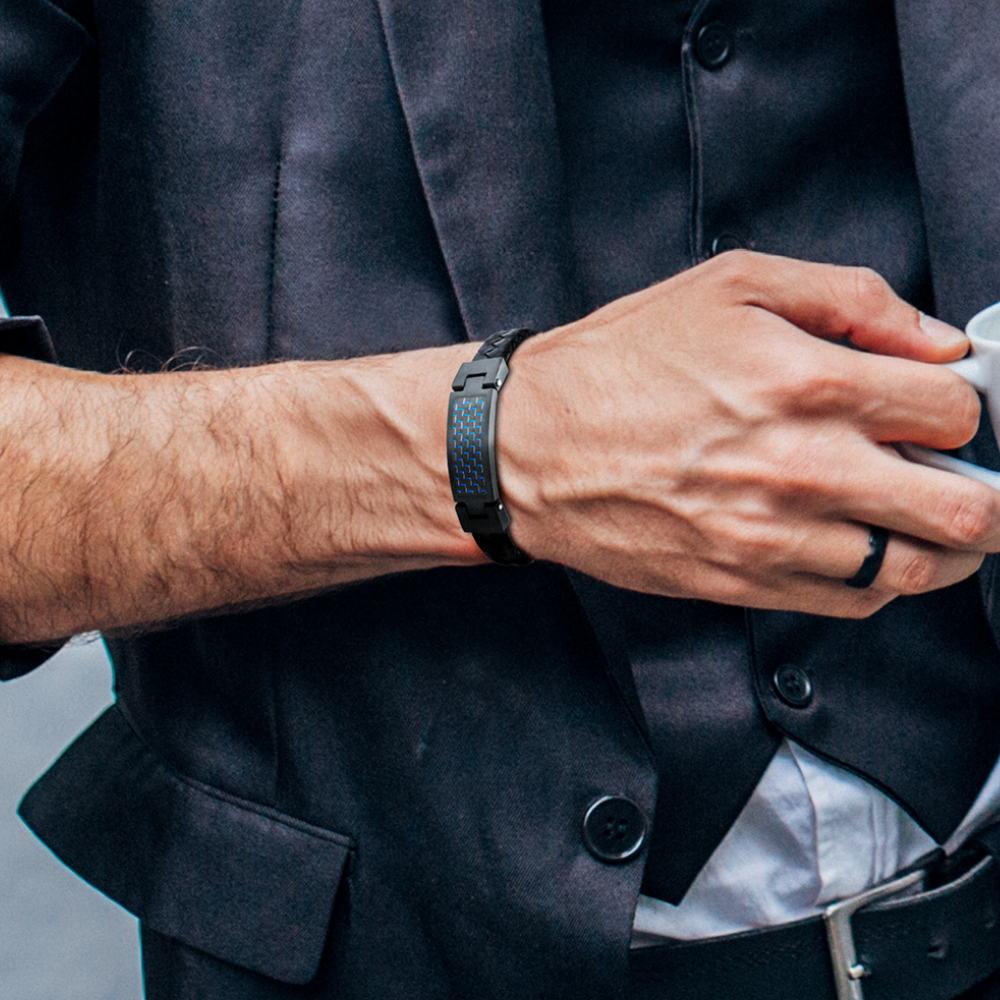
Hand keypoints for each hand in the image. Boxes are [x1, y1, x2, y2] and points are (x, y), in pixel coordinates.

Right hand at [496, 251, 999, 616]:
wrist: (530, 447)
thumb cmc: (621, 362)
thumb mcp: (731, 286)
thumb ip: (850, 298)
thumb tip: (936, 339)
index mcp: (807, 380)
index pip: (956, 408)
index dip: (964, 402)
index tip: (940, 402)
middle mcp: (803, 468)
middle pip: (968, 508)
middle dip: (984, 487)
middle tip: (958, 469)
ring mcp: (774, 539)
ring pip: (921, 569)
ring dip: (944, 544)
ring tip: (922, 514)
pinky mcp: (744, 585)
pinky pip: (854, 603)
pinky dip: (879, 578)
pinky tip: (857, 542)